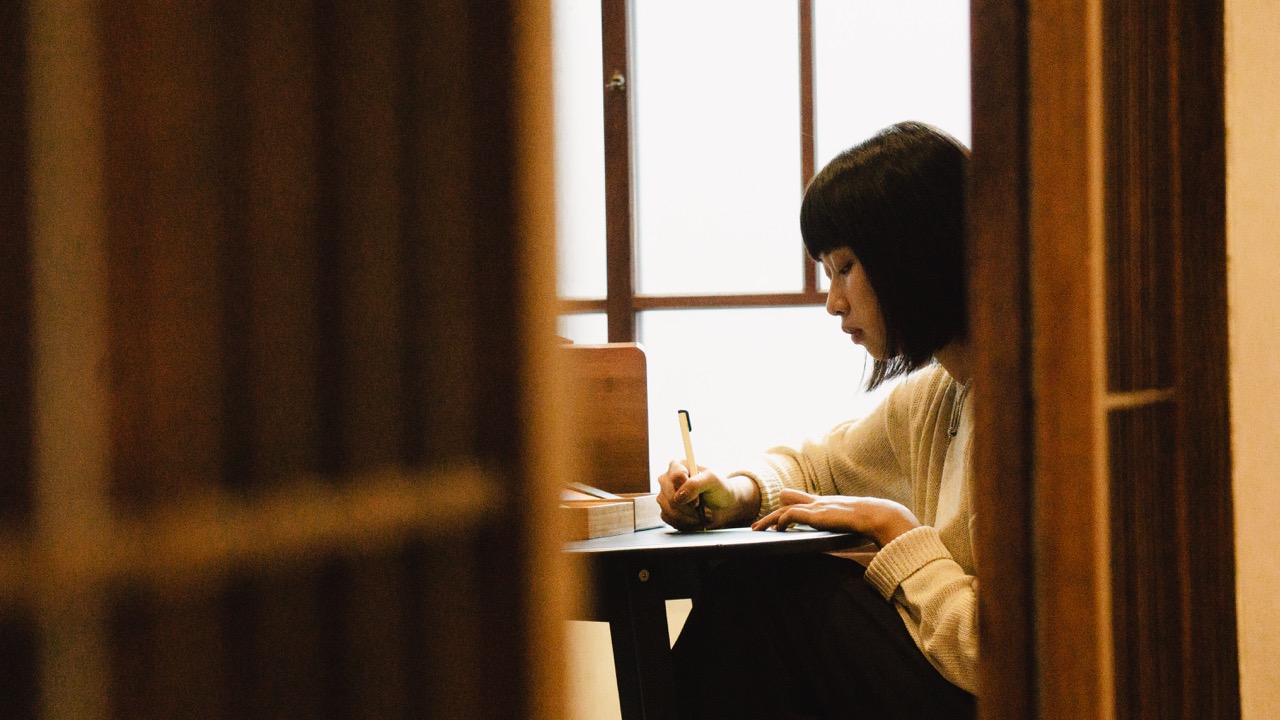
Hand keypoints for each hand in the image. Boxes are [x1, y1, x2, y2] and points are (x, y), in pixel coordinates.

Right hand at [656, 459, 760, 530]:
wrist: (721, 506)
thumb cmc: (718, 489)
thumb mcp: (713, 480)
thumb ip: (696, 484)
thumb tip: (679, 495)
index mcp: (677, 466)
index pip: (676, 477)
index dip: (688, 490)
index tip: (699, 498)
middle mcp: (667, 480)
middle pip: (671, 496)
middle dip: (690, 506)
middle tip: (702, 507)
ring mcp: (664, 495)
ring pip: (670, 509)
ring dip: (689, 516)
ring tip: (700, 514)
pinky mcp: (665, 510)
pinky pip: (669, 519)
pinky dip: (684, 523)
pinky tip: (693, 519)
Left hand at [751, 489, 920, 547]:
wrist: (878, 515)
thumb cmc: (870, 522)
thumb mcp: (853, 522)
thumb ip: (844, 527)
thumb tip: (848, 541)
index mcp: (827, 503)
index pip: (803, 499)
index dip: (789, 505)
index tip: (778, 515)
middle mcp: (819, 502)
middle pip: (788, 501)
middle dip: (772, 514)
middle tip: (757, 526)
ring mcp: (817, 507)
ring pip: (784, 509)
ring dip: (769, 520)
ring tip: (757, 530)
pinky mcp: (816, 514)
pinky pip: (792, 514)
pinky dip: (782, 521)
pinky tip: (777, 530)